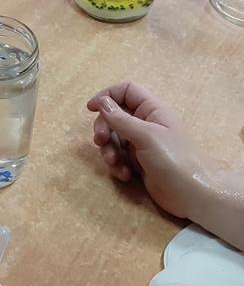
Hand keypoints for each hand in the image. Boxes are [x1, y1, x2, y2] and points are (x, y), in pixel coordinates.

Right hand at [86, 81, 202, 219]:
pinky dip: (117, 165)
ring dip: (109, 150)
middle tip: (100, 142)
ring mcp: (142, 144)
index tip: (91, 108)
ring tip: (115, 164)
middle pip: (115, 116)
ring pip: (114, 138)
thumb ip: (121, 119)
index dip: (108, 96)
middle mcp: (146, 123)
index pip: (126, 91)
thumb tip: (101, 102)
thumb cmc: (173, 159)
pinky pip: (119, 157)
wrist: (193, 195)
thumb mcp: (146, 136)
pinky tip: (125, 175)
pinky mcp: (139, 162)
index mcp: (153, 110)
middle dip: (104, 128)